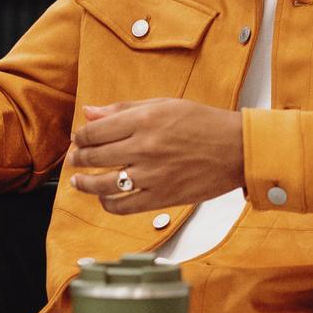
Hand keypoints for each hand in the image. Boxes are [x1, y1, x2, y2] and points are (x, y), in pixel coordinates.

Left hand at [67, 99, 244, 214]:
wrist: (236, 149)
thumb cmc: (203, 124)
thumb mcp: (163, 105)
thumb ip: (123, 109)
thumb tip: (89, 112)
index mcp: (144, 121)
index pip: (94, 131)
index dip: (80, 137)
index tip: (79, 139)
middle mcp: (144, 149)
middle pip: (94, 157)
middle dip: (79, 158)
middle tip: (76, 159)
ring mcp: (152, 176)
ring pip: (102, 184)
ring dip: (85, 183)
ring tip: (79, 180)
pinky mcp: (161, 198)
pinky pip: (123, 206)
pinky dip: (107, 203)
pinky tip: (104, 196)